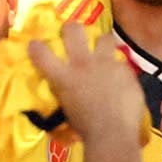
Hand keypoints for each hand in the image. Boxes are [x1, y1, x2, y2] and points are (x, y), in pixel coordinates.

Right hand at [27, 24, 149, 151]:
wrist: (112, 133)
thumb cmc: (85, 128)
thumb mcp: (67, 108)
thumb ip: (66, 91)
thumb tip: (67, 87)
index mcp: (64, 77)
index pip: (41, 54)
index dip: (36, 47)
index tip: (35, 45)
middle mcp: (83, 64)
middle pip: (74, 30)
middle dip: (72, 29)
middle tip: (73, 33)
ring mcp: (106, 64)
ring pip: (105, 38)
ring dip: (103, 44)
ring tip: (104, 51)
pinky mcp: (126, 71)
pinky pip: (122, 64)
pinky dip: (120, 71)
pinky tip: (122, 82)